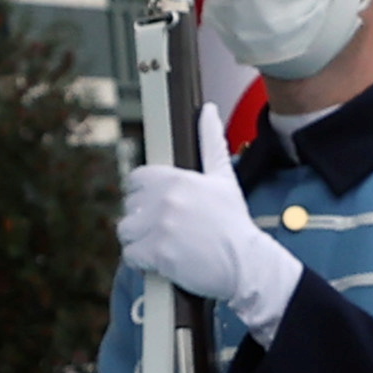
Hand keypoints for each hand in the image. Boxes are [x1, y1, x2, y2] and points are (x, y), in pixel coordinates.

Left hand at [118, 133, 304, 330]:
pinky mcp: (158, 253)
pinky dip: (142, 262)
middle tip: (167, 231)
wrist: (247, 263)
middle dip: (143, 220)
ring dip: (139, 241)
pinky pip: (130, 255)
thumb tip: (208, 109)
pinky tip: (162, 260)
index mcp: (176, 179)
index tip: (157, 208)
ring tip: (163, 246)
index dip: (143, 195)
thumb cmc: (234, 222)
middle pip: (130, 207)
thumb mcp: (224, 178)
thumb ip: (210, 142)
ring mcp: (160, 226)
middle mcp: (166, 199)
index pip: (135, 180)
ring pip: (125, 231)